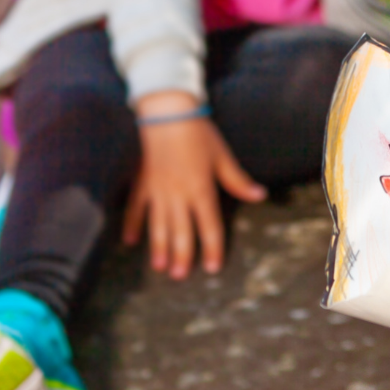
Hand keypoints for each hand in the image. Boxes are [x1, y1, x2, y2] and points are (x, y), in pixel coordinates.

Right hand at [123, 98, 264, 278]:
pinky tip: (130, 241)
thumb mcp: (222, 157)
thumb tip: (259, 195)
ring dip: (159, 248)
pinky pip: (135, 208)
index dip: (213, 248)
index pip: (210, 226)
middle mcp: (178, 195)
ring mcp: (157, 190)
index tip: (213, 267)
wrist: (167, 113)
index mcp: (201, 189)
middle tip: (181, 276)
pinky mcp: (140, 183)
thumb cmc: (198, 133)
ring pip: (158, 226)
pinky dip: (133, 225)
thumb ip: (238, 180)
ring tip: (160, 267)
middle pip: (181, 232)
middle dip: (183, 256)